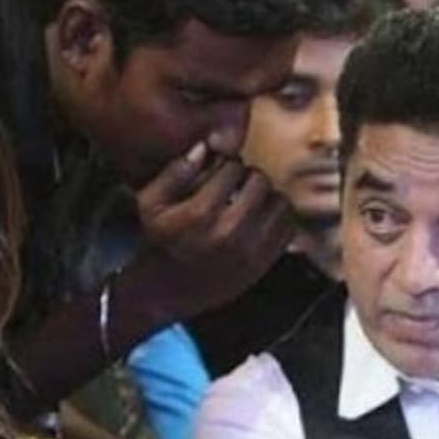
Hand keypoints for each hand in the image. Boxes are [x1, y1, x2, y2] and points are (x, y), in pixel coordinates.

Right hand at [132, 141, 295, 316]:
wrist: (165, 291)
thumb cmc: (158, 241)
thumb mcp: (149, 203)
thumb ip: (174, 171)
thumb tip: (205, 147)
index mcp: (200, 215)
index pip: (233, 167)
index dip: (226, 165)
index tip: (217, 175)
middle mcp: (229, 233)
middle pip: (260, 181)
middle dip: (247, 178)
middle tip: (235, 187)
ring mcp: (251, 251)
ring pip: (280, 202)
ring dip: (266, 198)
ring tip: (249, 203)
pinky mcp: (263, 265)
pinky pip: (288, 228)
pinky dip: (278, 220)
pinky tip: (259, 221)